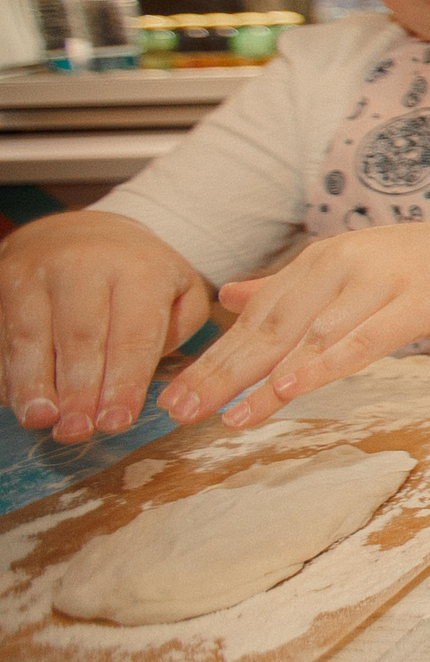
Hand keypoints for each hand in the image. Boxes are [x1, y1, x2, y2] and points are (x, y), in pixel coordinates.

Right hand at [0, 211, 208, 439]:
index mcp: (139, 268)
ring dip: (35, 384)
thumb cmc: (139, 275)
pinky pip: (2, 332)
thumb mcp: (179, 290)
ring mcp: (36, 271)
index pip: (133, 334)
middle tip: (79, 430)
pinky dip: (8, 370)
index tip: (118, 422)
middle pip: (80, 337)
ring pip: (32, 335)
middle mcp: (84, 264)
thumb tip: (153, 376)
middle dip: (80, 390)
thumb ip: (178, 329)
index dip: (125, 382)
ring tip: (43, 420)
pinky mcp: (2, 280)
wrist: (83, 232)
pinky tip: (16, 400)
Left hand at [159, 218, 429, 428]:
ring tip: (230, 416)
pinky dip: (328, 362)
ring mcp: (384, 281)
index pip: (258, 314)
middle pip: (274, 325)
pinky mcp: (421, 301)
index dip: (214, 355)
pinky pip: (366, 338)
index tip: (176, 394)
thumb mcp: (356, 265)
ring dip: (267, 380)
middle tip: (181, 412)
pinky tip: (295, 386)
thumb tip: (231, 297)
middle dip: (224, 372)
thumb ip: (292, 284)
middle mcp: (346, 263)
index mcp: (325, 258)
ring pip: (313, 336)